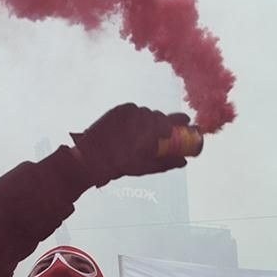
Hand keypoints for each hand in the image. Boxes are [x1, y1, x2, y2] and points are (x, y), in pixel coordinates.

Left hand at [69, 104, 196, 186]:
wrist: (90, 157)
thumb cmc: (119, 164)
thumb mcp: (145, 166)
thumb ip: (166, 162)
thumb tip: (184, 162)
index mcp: (149, 128)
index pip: (170, 121)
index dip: (180, 121)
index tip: (187, 123)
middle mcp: (139, 116)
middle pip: (157, 116)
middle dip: (162, 124)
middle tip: (164, 133)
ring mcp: (127, 111)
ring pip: (144, 113)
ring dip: (147, 121)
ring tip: (145, 134)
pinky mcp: (117, 109)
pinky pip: (132, 110)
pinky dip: (135, 117)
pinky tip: (133, 128)